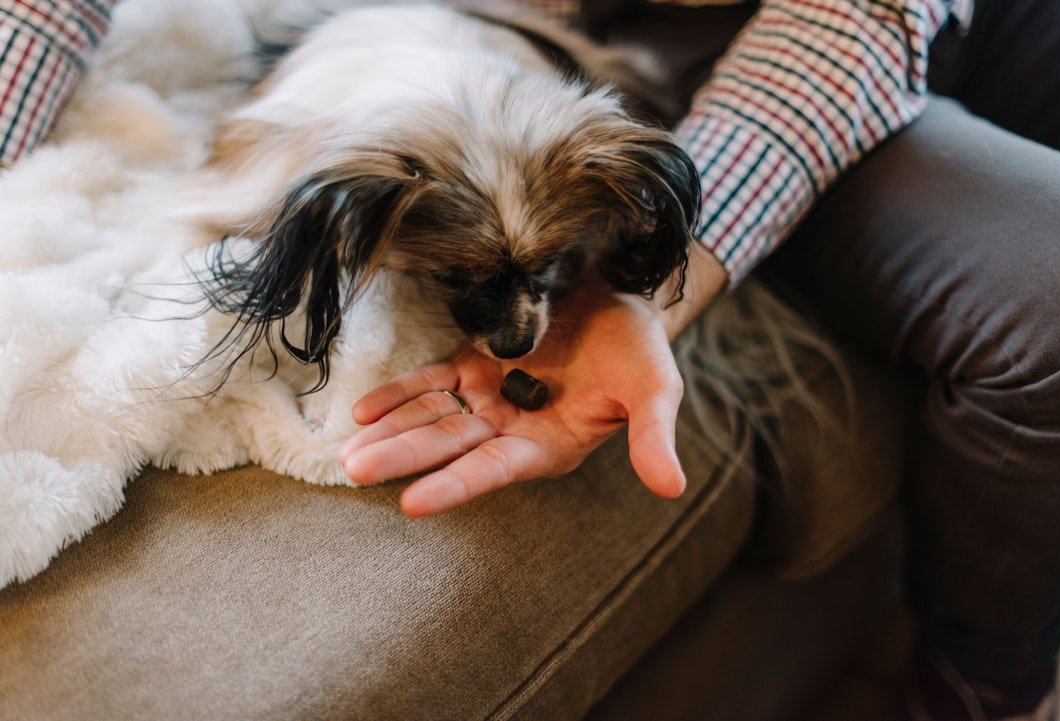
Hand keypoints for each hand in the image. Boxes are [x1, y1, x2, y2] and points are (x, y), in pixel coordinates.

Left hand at [338, 286, 686, 515]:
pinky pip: (431, 381)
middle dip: (404, 458)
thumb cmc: (639, 348)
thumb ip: (653, 437)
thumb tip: (673, 488)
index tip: (414, 502)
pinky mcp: (473, 361)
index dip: (457, 483)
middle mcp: (510, 426)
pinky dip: (399, 394)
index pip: (494, 468)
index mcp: (548, 443)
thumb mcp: (654, 389)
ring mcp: (488, 394)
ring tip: (347, 451)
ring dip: (392, 432)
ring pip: (433, 417)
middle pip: (450, 445)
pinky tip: (365, 412)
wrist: (620, 297)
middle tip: (356, 471)